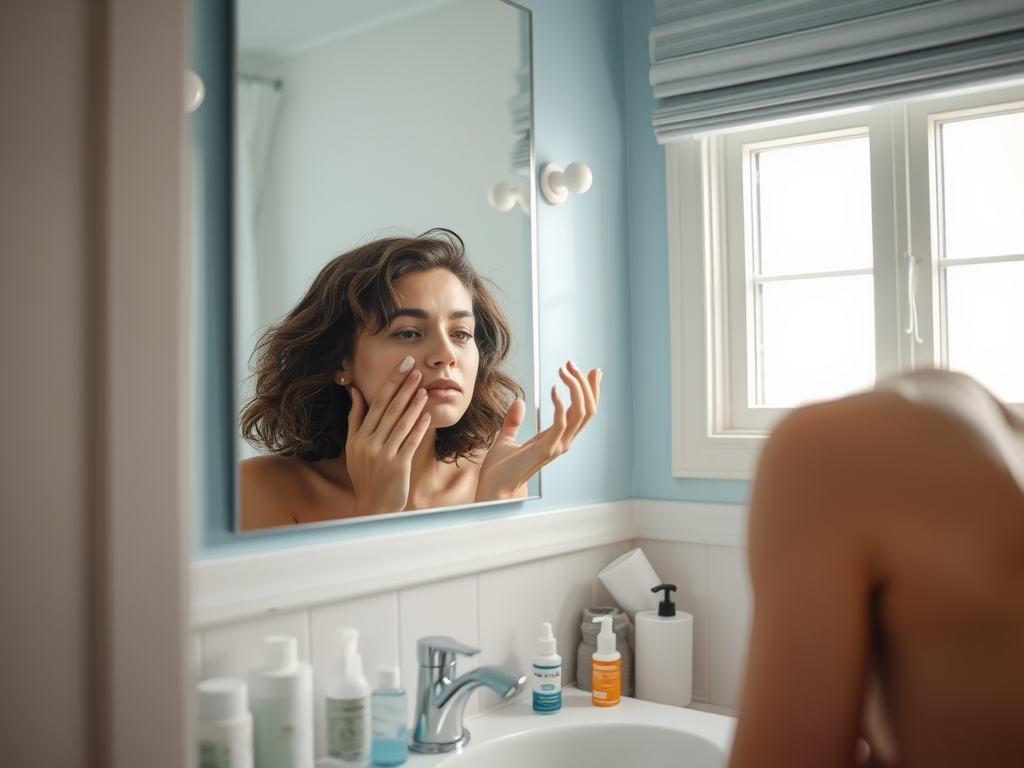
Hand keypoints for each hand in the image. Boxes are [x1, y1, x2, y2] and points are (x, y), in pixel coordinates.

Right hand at [345, 356, 431, 514]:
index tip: (402, 366)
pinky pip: (410, 442)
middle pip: (389, 410)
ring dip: (413, 404)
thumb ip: (356, 418)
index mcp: (358, 437)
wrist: (373, 507)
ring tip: (424, 388)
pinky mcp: (398, 466)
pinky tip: (427, 415)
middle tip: (416, 369)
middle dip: (403, 387)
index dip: (391, 383)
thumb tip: (355, 390)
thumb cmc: (365, 475)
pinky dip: (418, 428)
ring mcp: (383, 455)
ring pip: (400, 424)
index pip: (376, 404)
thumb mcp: (354, 446)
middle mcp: (369, 444)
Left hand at [475, 361, 600, 501]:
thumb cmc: (500, 469)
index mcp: (557, 439)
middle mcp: (562, 442)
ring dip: (576, 388)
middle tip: (574, 364)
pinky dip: (560, 403)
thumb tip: (519, 403)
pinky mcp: (546, 449)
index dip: (589, 391)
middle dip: (585, 384)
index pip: (583, 412)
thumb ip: (514, 422)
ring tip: (565, 371)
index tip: (590, 371)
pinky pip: (562, 422)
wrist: (493, 489)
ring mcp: (557, 446)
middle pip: (588, 410)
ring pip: (581, 413)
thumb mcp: (507, 438)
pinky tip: (553, 390)